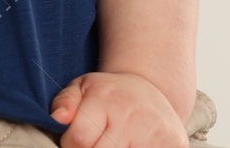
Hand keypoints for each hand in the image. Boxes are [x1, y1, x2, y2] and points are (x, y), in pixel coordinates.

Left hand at [50, 71, 187, 147]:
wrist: (153, 91)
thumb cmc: (111, 94)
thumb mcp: (84, 87)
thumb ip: (65, 102)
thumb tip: (57, 119)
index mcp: (106, 97)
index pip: (78, 140)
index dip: (72, 144)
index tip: (78, 139)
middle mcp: (131, 114)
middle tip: (97, 141)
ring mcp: (153, 132)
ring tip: (113, 142)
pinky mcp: (172, 145)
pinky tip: (131, 145)